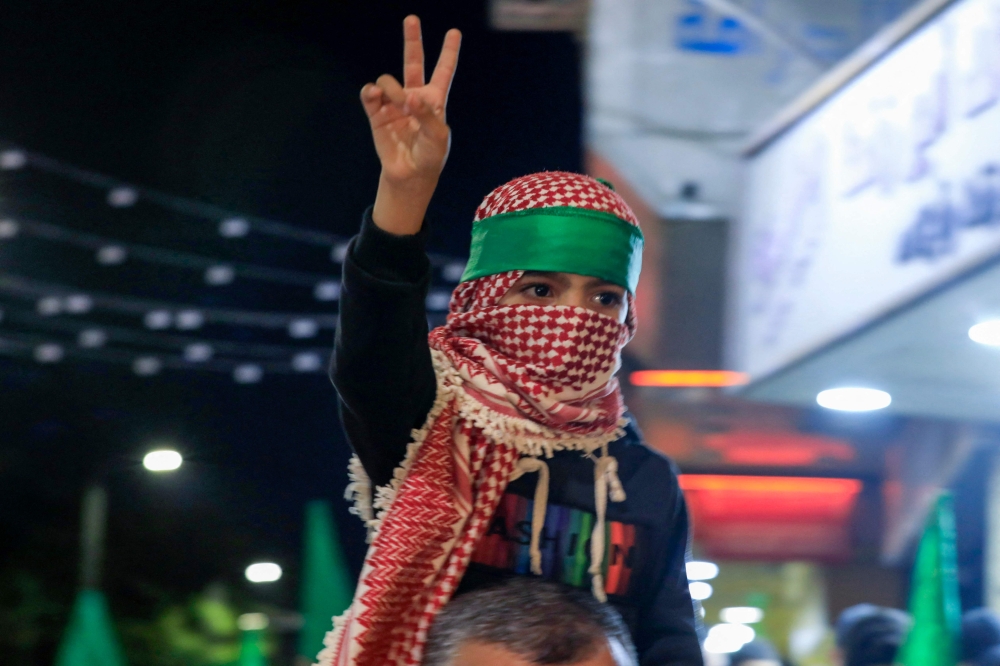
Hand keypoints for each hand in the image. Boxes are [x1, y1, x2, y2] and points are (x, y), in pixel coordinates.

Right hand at [363, 16, 461, 234]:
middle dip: (412, 40)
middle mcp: (414, 97)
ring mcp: (394, 104)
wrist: (410, 176)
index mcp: (434, 101)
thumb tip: (409, 97)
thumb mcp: (437, 137)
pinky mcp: (377, 114)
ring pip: (388, 81)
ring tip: (398, 104)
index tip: (454, 32)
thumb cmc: (430, 157)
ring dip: (392, 89)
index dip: (449, 52)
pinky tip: (374, 95)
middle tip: (411, 19)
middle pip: (413, 62)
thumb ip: (427, 115)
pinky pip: (371, 95)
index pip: (443, 71)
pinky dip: (371, 93)